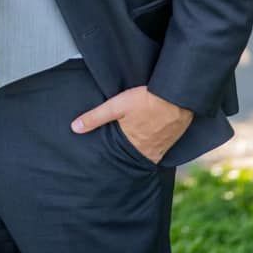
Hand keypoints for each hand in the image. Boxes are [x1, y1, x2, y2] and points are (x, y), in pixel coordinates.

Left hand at [71, 85, 193, 163]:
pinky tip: (154, 132)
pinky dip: (157, 141)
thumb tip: (75, 128)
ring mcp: (165, 145)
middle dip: (129, 154)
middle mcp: (151, 151)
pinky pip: (164, 144)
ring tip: (137, 141)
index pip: (121, 159)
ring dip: (144, 148)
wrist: (177, 94)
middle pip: (136, 157)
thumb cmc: (146, 99)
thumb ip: (95, 118)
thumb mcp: (116, 106)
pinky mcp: (176, 136)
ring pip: (151, 151)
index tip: (109, 158)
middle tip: (122, 151)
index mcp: (134, 146)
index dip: (116, 158)